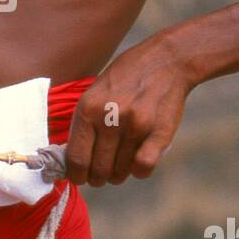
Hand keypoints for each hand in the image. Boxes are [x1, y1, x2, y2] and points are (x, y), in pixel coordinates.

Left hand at [65, 39, 193, 186]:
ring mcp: (135, 126)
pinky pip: (143, 168)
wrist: (166, 60)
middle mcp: (109, 119)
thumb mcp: (95, 92)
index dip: (76, 175)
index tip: (80, 178)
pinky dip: (139, 171)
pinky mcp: (159, 133)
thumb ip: (84, 123)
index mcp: (87, 108)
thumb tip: (72, 160)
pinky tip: (139, 161)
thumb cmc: (126, 78)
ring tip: (121, 162)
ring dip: (119, 173)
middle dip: (98, 178)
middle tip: (102, 175)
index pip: (75, 158)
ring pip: (121, 172)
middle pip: (98, 170)